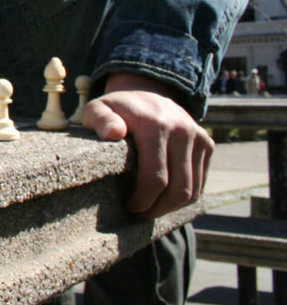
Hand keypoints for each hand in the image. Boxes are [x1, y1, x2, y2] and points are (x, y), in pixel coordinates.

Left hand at [82, 72, 212, 218]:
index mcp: (155, 125)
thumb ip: (99, 119)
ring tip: (151, 207)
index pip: (156, 177)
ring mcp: (198, 137)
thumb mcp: (97, 109)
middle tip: (139, 212)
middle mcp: (182, 130)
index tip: (129, 205)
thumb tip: (113, 133)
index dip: (143, 199)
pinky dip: (185, 196)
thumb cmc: (116, 109)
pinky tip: (165, 197)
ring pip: (193, 189)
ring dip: (172, 206)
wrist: (145, 91)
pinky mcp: (207, 144)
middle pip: (178, 188)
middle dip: (158, 208)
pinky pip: (201, 182)